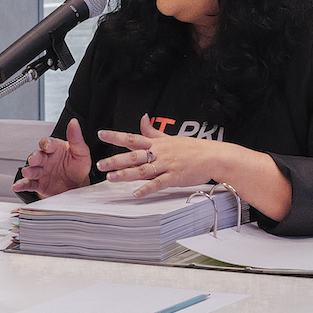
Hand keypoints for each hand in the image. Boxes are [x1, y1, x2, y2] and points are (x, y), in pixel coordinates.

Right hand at [13, 118, 91, 197]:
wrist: (78, 185)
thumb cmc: (78, 167)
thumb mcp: (81, 152)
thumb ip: (76, 138)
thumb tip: (74, 123)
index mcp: (55, 148)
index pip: (48, 143)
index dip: (46, 144)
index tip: (46, 145)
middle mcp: (46, 159)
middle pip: (37, 156)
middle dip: (34, 157)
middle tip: (34, 159)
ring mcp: (41, 171)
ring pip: (31, 169)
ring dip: (28, 170)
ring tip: (28, 172)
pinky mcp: (38, 184)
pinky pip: (28, 184)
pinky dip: (22, 185)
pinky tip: (18, 186)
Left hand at [97, 114, 219, 196]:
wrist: (213, 156)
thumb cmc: (193, 149)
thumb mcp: (170, 137)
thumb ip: (153, 131)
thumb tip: (142, 119)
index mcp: (157, 143)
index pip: (132, 138)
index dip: (116, 136)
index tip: (101, 134)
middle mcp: (159, 153)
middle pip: (133, 155)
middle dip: (115, 160)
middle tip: (100, 164)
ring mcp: (166, 165)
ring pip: (142, 170)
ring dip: (126, 174)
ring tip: (111, 178)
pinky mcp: (174, 176)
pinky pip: (158, 183)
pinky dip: (147, 188)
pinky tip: (137, 193)